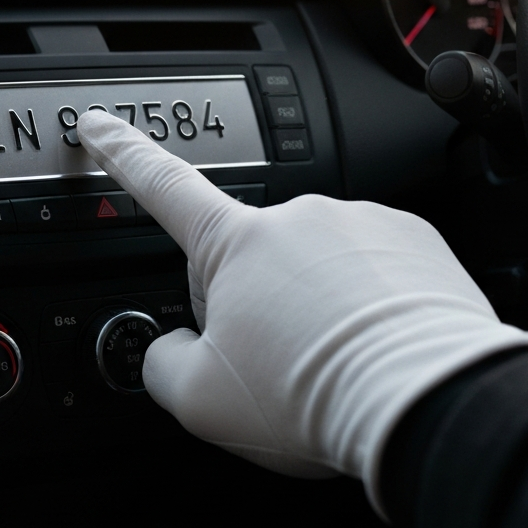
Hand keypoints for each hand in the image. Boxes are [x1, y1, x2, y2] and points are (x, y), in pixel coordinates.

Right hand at [76, 110, 527, 511]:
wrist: (428, 402)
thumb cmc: (311, 397)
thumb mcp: (201, 401)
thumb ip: (162, 365)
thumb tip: (170, 352)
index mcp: (233, 245)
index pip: (161, 185)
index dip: (122, 154)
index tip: (99, 125)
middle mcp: (295, 218)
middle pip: (247, 254)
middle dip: (251, 301)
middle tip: (275, 362)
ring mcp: (356, 224)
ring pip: (312, 265)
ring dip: (312, 304)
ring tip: (332, 362)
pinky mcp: (410, 240)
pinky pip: (369, 268)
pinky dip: (365, 303)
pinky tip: (372, 346)